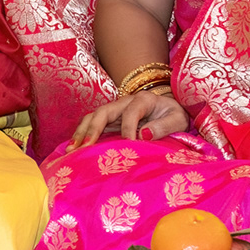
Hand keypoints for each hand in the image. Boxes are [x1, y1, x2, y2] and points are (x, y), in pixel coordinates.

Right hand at [71, 91, 188, 149]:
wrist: (171, 109)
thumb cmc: (174, 115)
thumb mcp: (178, 120)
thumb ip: (164, 126)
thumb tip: (143, 134)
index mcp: (143, 100)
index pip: (130, 112)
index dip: (128, 128)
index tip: (130, 145)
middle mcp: (125, 102)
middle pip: (103, 112)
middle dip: (92, 129)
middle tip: (84, 147)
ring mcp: (115, 110)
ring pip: (93, 117)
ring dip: (81, 132)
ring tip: (71, 149)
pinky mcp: (111, 120)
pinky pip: (92, 124)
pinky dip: (82, 135)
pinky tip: (74, 148)